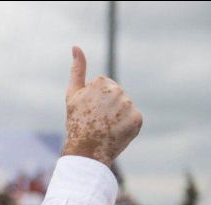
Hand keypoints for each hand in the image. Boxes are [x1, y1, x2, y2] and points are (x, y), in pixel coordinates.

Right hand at [62, 46, 142, 166]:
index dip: (95, 100)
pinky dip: (126, 126)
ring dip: (118, 116)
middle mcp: (117, 91)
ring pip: (125, 107)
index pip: (104, 86)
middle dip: (108, 106)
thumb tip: (76, 46)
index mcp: (101, 82)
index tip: (88, 111)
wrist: (85, 151)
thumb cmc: (76, 122)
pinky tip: (115, 133)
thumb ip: (77, 70)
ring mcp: (128, 106)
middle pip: (116, 95)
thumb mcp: (72, 95)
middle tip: (97, 121)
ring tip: (106, 128)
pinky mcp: (137, 119)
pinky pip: (133, 118)